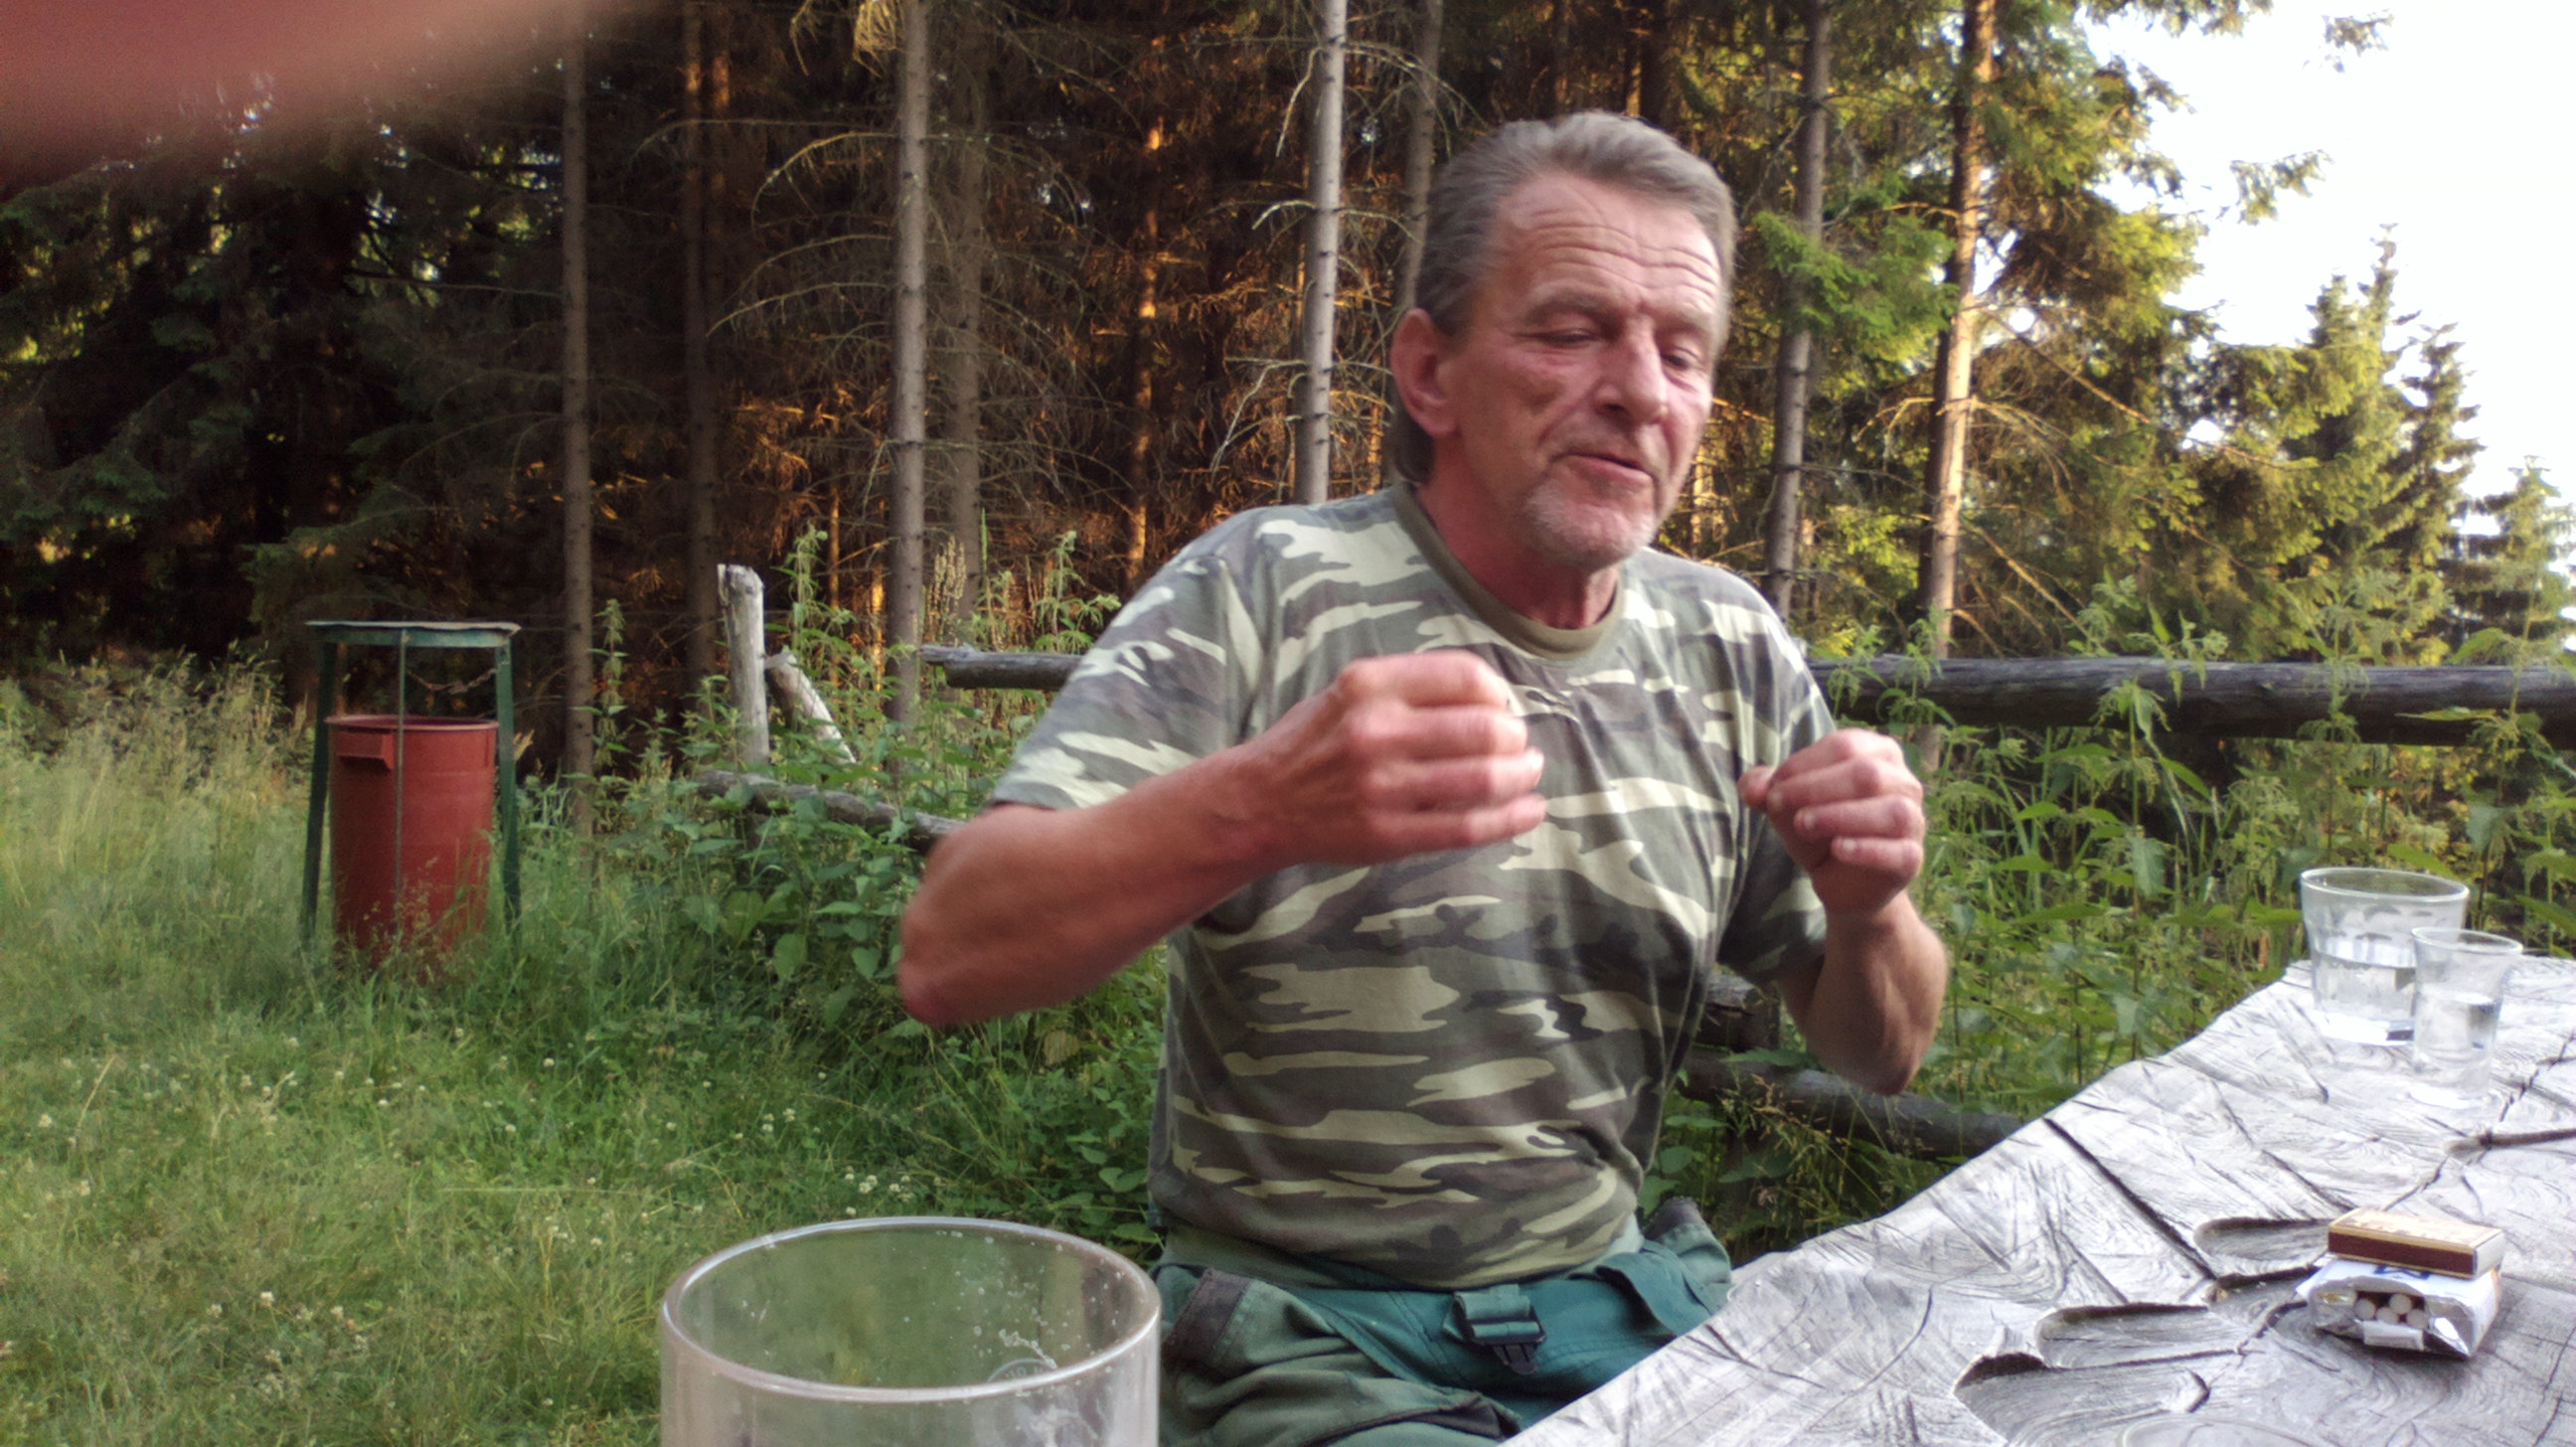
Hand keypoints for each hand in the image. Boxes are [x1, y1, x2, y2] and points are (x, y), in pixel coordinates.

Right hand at [1228, 651, 1546, 866]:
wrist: (1261, 801)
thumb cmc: (1315, 742)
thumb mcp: (1349, 690)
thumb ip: (1412, 687)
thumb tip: (1496, 698)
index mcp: (1369, 685)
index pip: (1465, 675)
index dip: (1499, 692)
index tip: (1501, 706)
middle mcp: (1376, 731)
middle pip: (1485, 729)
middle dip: (1517, 737)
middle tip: (1520, 744)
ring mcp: (1382, 787)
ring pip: (1484, 778)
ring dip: (1523, 775)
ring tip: (1528, 772)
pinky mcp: (1388, 834)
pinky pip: (1468, 827)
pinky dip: (1512, 819)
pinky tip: (1531, 810)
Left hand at [1739, 729, 1924, 917]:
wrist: (1843, 883)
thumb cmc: (1820, 830)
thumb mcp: (1788, 806)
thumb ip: (1767, 789)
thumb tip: (1752, 788)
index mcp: (1877, 754)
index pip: (1845, 746)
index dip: (1803, 764)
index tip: (1772, 789)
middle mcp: (1903, 783)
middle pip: (1867, 774)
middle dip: (1815, 788)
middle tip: (1778, 805)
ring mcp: (1913, 821)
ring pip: (1891, 811)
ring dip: (1840, 816)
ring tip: (1803, 825)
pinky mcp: (1912, 859)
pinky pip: (1900, 851)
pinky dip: (1867, 849)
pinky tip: (1838, 849)